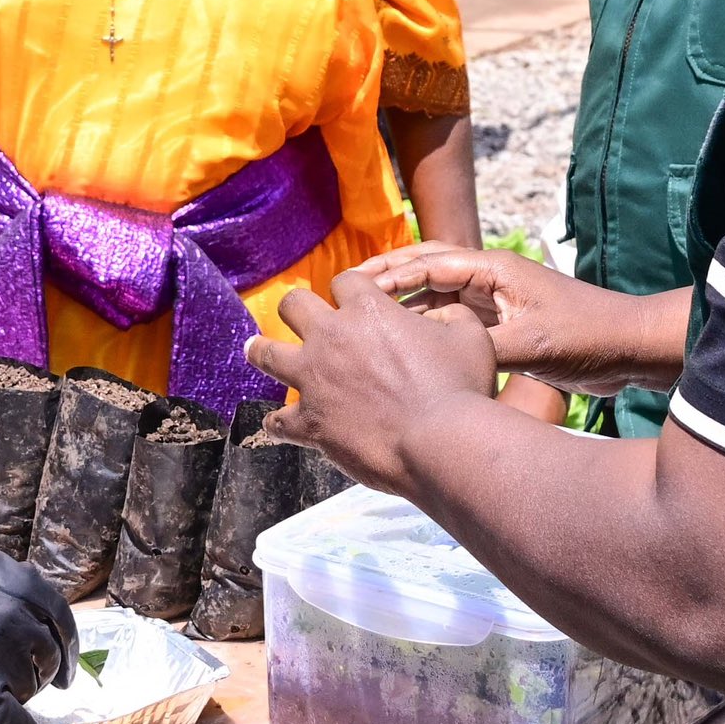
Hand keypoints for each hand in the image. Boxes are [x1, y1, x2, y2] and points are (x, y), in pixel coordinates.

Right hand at [0, 466, 76, 723]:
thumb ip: (10, 589)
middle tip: (22, 682)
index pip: (63, 625)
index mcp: (26, 585)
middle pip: (47, 661)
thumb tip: (25, 614)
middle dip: (38, 675)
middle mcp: (21, 618)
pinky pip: (9, 715)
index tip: (66, 670)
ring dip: (16, 695)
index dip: (67, 651)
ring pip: (27, 689)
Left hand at [252, 270, 502, 496]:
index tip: (351, 299)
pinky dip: (278, 423)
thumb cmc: (460, 388)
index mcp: (368, 310)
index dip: (349, 288)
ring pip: (267, 353)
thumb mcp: (470, 336)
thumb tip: (443, 312)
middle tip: (297, 316)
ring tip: (254, 349)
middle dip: (296, 308)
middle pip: (293, 305)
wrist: (440, 442)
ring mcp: (314, 380)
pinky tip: (278, 424)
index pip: (345, 281)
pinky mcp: (309, 422)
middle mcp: (332, 338)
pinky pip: (277, 420)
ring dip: (261, 351)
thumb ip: (452, 315)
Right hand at [337, 245, 685, 394]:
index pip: (428, 262)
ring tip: (364, 316)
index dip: (388, 274)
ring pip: (436, 291)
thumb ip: (480, 347)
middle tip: (345, 292)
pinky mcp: (503, 319)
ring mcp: (496, 297)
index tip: (352, 287)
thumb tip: (433, 356)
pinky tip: (405, 340)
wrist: (630, 348)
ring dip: (403, 299)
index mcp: (493, 269)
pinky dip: (426, 321)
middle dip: (385, 277)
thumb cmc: (587, 338)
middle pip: (425, 267)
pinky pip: (452, 314)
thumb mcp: (530, 346)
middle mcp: (490, 276)